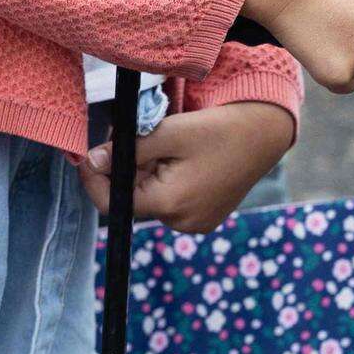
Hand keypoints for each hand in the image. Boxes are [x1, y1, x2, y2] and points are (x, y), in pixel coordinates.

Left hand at [78, 102, 295, 234]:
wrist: (266, 133)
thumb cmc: (219, 129)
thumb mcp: (169, 132)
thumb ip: (128, 150)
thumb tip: (93, 160)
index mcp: (170, 204)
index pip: (113, 201)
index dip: (95, 179)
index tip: (87, 156)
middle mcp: (181, 223)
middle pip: (134, 198)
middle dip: (127, 169)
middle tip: (132, 135)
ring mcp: (196, 224)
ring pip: (153, 199)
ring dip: (147, 173)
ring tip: (163, 144)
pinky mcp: (206, 218)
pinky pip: (173, 202)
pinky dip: (167, 181)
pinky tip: (181, 159)